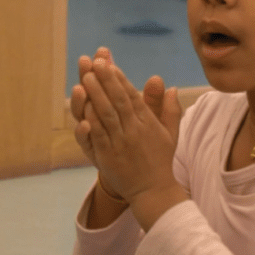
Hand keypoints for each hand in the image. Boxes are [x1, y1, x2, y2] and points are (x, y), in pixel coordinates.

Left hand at [76, 55, 184, 226]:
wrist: (153, 192)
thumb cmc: (159, 160)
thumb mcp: (170, 134)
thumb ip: (170, 110)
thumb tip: (172, 88)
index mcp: (147, 123)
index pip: (132, 96)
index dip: (119, 79)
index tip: (108, 63)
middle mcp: (134, 130)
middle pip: (118, 101)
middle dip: (106, 80)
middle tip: (95, 62)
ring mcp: (120, 143)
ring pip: (106, 115)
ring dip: (96, 95)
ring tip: (87, 78)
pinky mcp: (108, 157)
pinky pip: (98, 136)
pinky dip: (90, 121)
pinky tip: (82, 108)